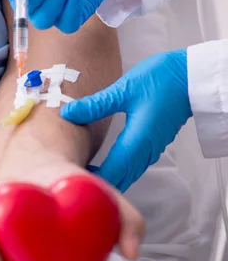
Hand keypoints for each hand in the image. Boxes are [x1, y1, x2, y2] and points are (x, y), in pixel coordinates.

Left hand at [61, 50, 191, 192]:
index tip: (70, 179)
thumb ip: (95, 105)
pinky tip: (101, 164)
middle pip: (118, 180)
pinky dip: (116, 171)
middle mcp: (144, 153)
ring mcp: (150, 151)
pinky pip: (131, 168)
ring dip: (106, 178)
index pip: (111, 173)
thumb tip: (68, 113)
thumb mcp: (124, 90)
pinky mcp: (152, 146)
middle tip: (70, 177)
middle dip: (96, 183)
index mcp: (136, 142)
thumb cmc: (161, 80)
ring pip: (125, 176)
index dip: (91, 181)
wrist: (192, 78)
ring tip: (81, 172)